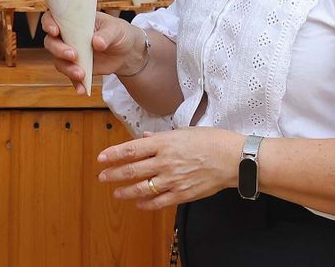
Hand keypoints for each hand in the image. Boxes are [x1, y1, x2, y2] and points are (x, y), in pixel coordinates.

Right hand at [41, 11, 140, 94]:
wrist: (127, 52)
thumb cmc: (119, 33)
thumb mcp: (116, 29)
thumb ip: (106, 35)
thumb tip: (97, 42)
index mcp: (74, 21)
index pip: (53, 18)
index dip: (49, 23)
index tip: (55, 31)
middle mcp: (68, 36)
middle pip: (51, 42)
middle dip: (58, 50)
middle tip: (73, 55)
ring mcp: (71, 52)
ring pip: (58, 60)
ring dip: (67, 69)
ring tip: (81, 75)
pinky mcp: (77, 67)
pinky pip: (70, 76)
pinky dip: (75, 83)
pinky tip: (82, 89)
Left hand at [97, 128, 245, 210]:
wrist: (232, 159)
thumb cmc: (211, 141)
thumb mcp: (184, 131)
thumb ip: (161, 137)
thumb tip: (145, 138)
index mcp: (164, 143)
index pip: (131, 149)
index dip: (113, 154)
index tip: (101, 158)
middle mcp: (164, 161)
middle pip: (132, 170)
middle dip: (114, 174)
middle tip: (102, 177)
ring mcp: (172, 179)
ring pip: (141, 188)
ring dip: (125, 191)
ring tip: (116, 192)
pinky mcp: (181, 194)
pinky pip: (158, 201)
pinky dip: (145, 203)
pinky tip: (138, 203)